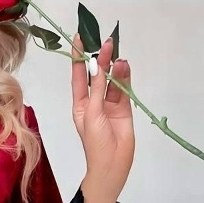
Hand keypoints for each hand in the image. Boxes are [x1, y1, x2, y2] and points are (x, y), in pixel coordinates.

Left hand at [71, 34, 134, 197]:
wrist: (111, 164)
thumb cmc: (95, 142)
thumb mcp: (91, 114)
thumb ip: (96, 90)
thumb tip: (100, 67)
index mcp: (80, 104)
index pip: (78, 76)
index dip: (79, 58)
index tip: (79, 39)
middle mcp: (93, 101)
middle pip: (97, 75)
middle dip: (100, 58)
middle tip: (106, 42)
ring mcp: (109, 104)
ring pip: (112, 80)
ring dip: (114, 67)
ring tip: (116, 54)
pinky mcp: (123, 107)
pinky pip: (124, 88)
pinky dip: (124, 76)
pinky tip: (124, 66)